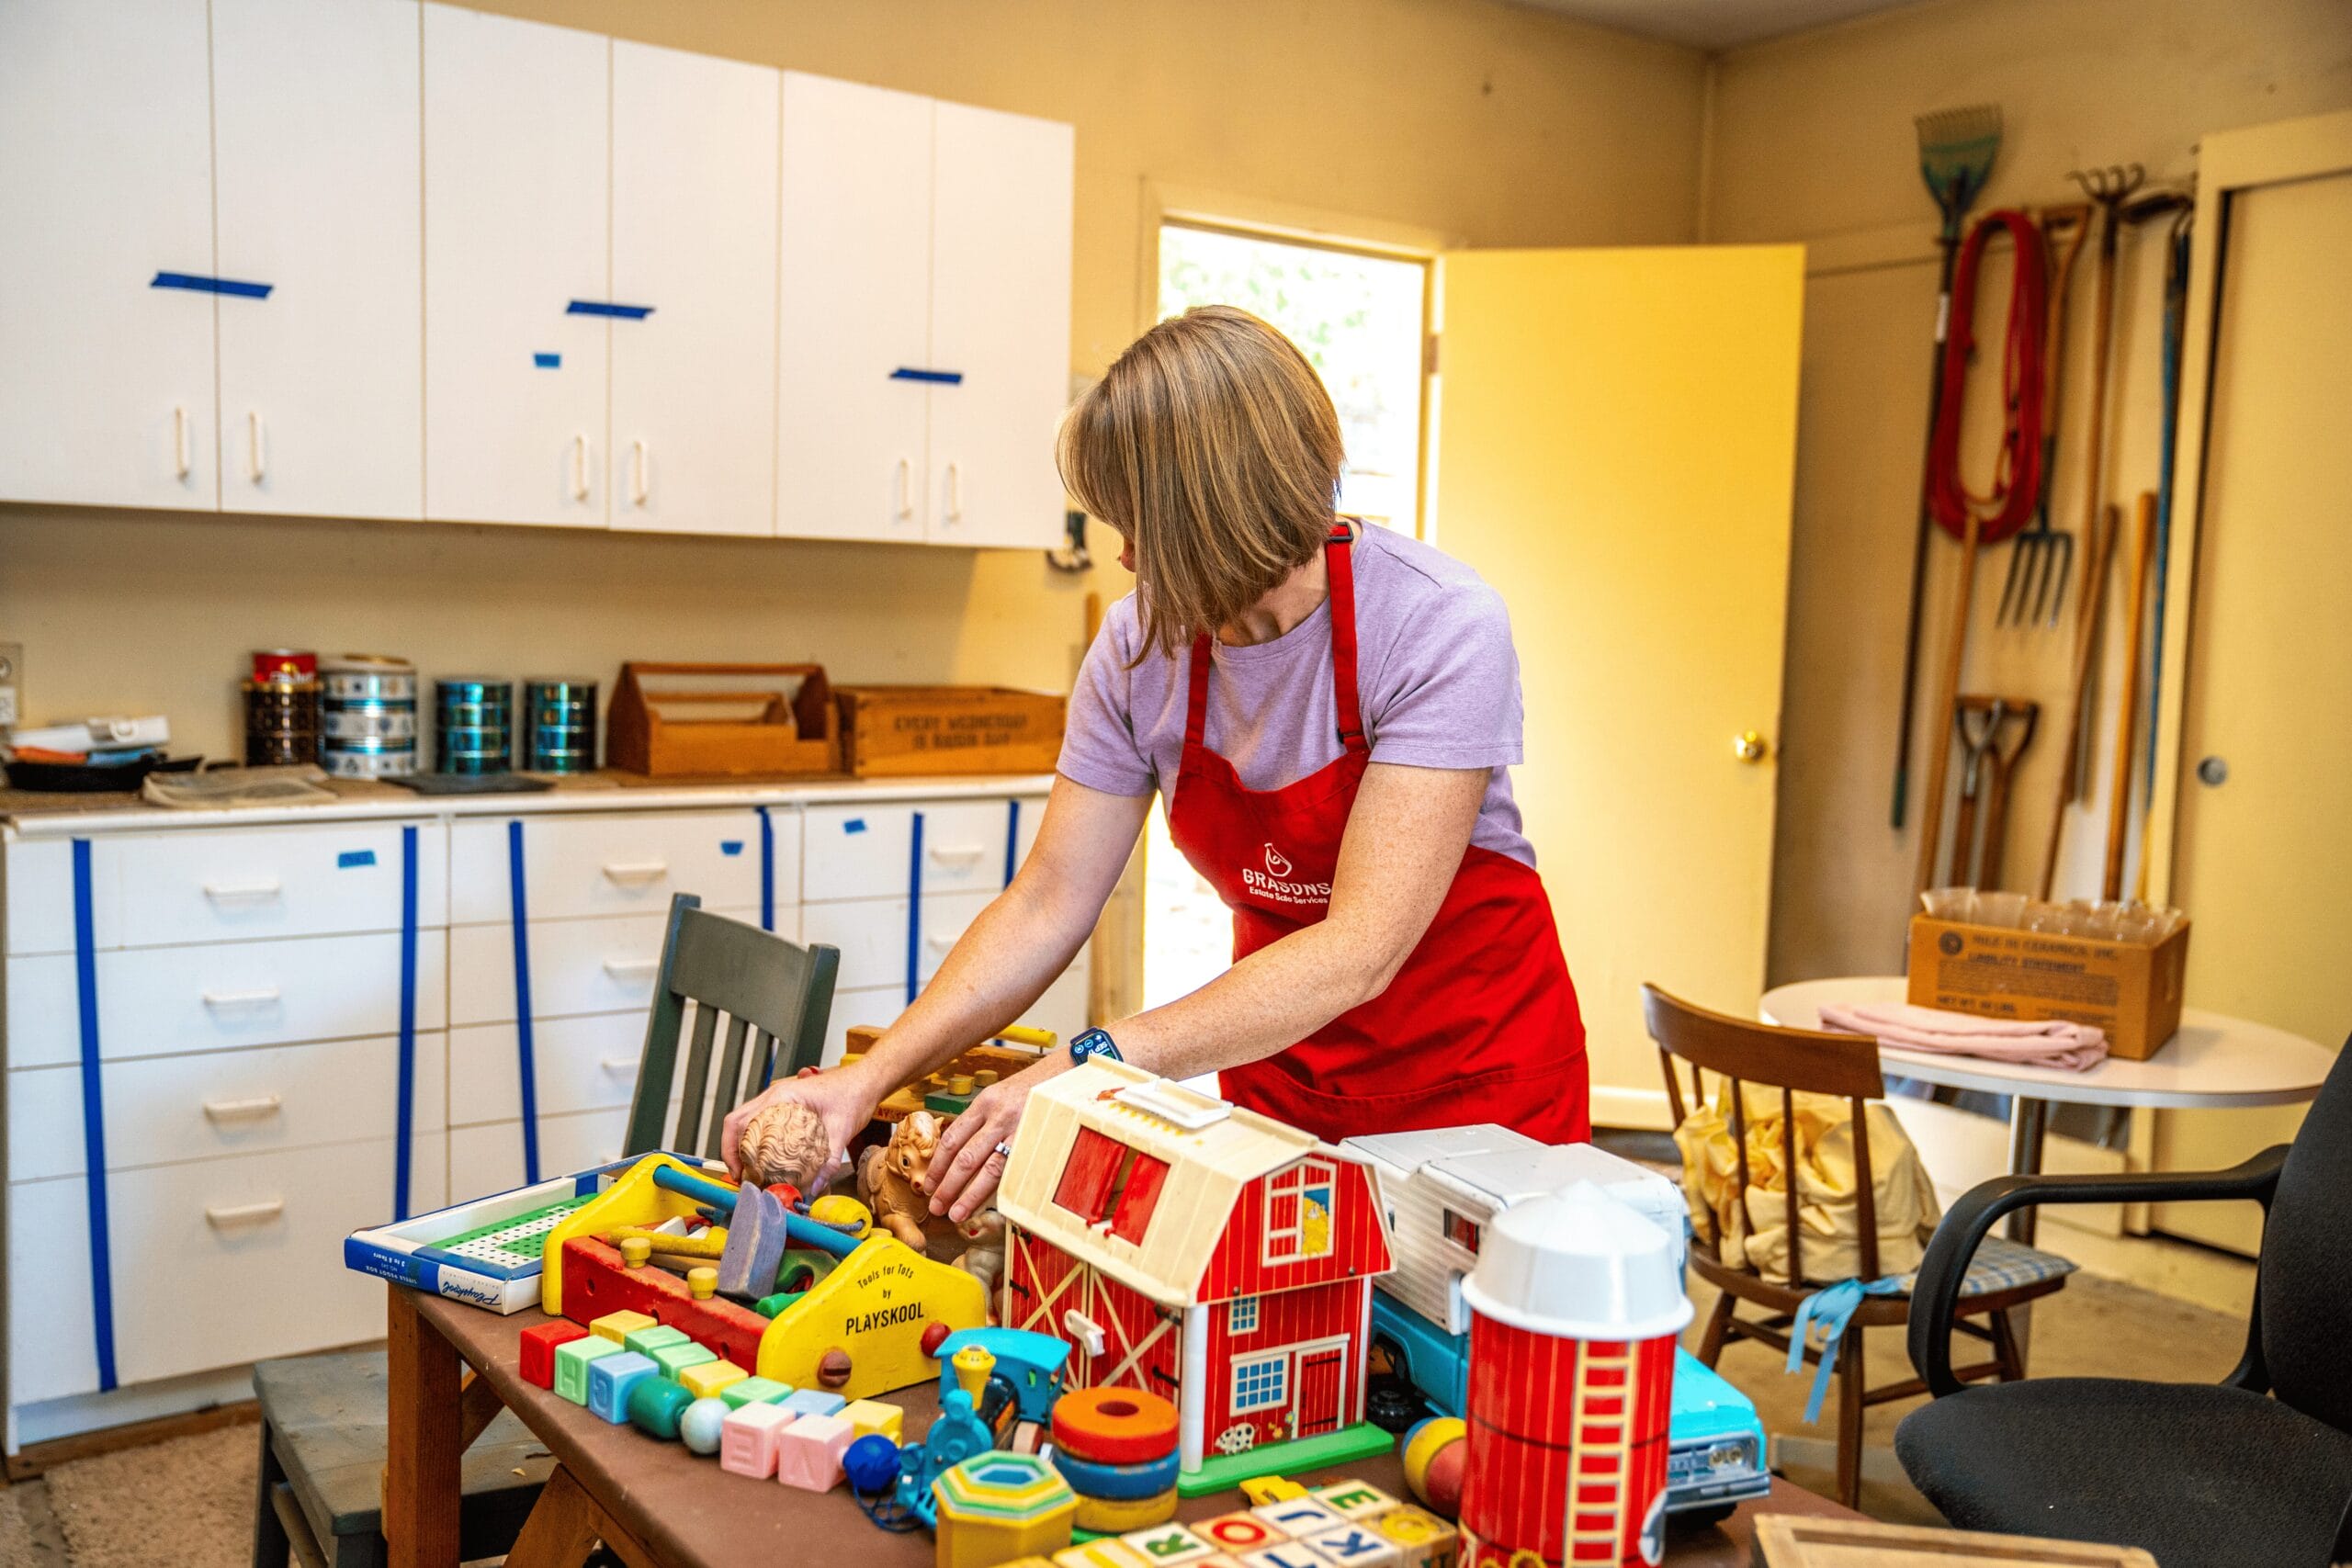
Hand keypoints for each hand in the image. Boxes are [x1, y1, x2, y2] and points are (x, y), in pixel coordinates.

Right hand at [720, 1063, 877, 1184]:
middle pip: (738, 1123)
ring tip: (751, 1172)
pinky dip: (759, 1141)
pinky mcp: (788, 1107)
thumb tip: (814, 1188)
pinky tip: (768, 1160)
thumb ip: (828, 1161)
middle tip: (741, 1177)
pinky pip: (764, 1123)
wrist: (867, 1081)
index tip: (738, 1172)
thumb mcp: (841, 1130)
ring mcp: (780, 1100)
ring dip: (743, 1146)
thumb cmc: (854, 1094)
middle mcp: (775, 1096)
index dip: (731, 1148)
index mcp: (781, 1096)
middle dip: (733, 1151)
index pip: (740, 1121)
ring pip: (748, 1123)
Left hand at [925, 1065, 1051, 1221]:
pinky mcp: (1039, 1141)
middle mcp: (999, 1116)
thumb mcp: (1001, 1095)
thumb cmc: (1033, 1087)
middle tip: (936, 1206)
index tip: (929, 1185)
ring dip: (969, 1194)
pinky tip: (994, 1205)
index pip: (953, 1139)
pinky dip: (1002, 1189)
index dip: (937, 1166)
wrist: (1068, 1072)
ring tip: (957, 1213)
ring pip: (989, 1169)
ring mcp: (1021, 1129)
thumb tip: (960, 1155)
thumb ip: (982, 1121)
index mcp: (985, 1103)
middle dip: (947, 1186)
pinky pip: (1016, 1170)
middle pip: (965, 1157)